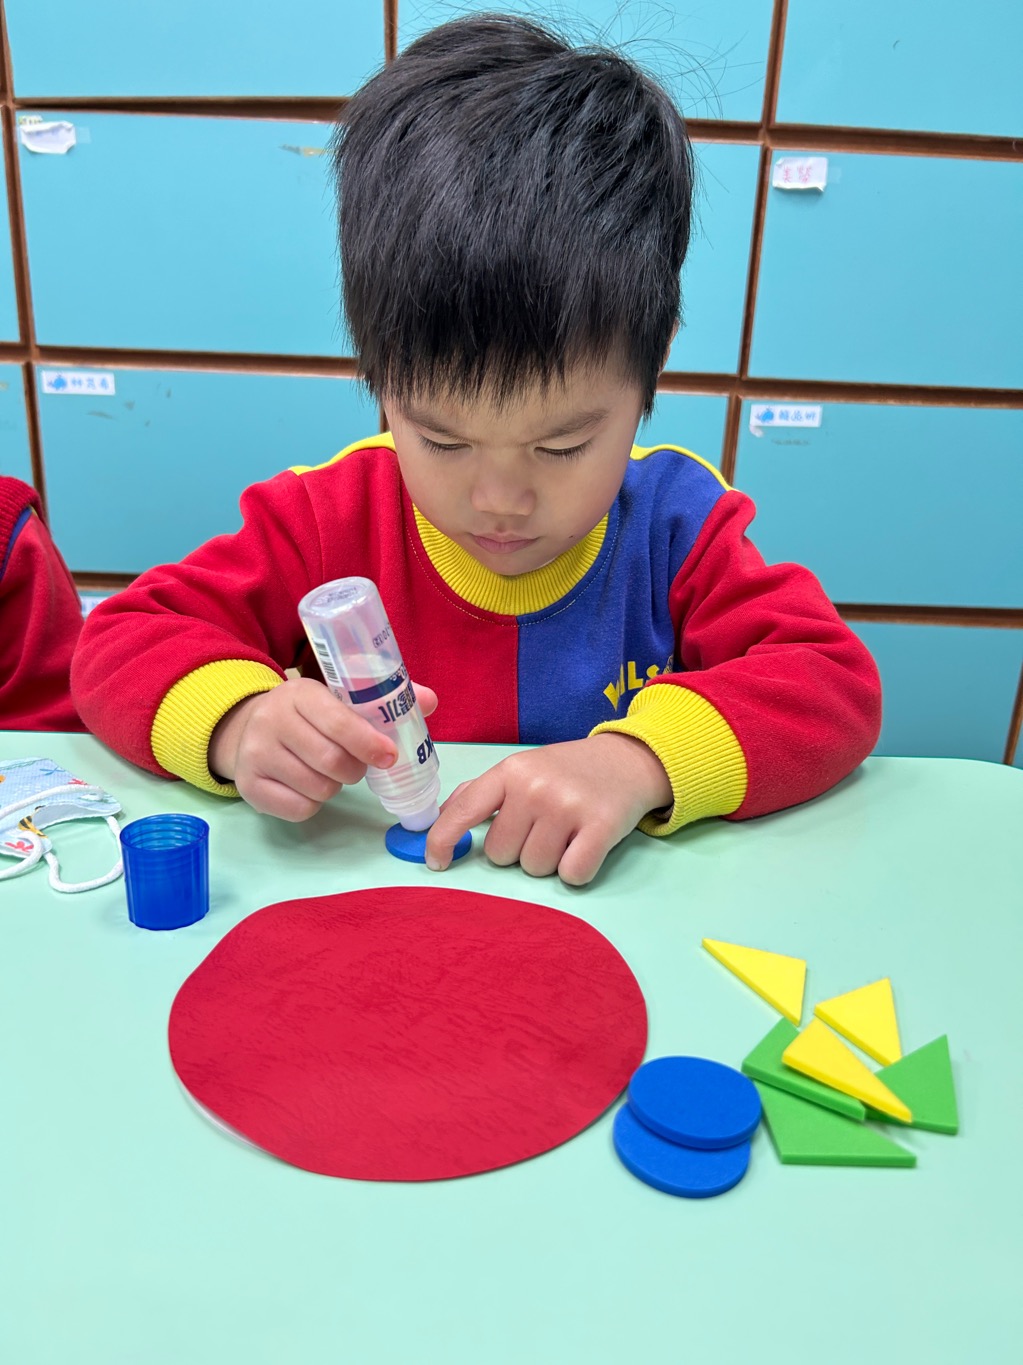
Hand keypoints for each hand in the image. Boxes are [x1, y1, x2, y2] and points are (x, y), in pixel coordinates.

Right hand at [209, 677, 437, 820]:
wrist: (248, 726)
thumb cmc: (309, 714)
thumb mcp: (339, 696)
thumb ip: (383, 697)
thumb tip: (429, 701)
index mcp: (300, 693)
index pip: (339, 722)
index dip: (369, 743)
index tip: (389, 756)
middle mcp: (271, 720)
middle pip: (331, 761)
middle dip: (355, 769)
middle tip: (357, 765)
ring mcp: (255, 754)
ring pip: (318, 788)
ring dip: (335, 786)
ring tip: (329, 771)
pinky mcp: (248, 786)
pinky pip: (299, 809)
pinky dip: (314, 803)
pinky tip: (309, 785)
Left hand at [425, 733, 671, 885]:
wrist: (628, 760)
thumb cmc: (568, 771)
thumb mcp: (522, 769)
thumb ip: (481, 792)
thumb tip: (443, 817)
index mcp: (511, 771)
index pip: (464, 811)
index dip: (443, 841)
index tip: (437, 863)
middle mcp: (535, 787)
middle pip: (502, 855)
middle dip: (519, 850)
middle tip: (544, 827)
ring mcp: (568, 806)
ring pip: (535, 869)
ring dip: (549, 861)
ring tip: (567, 833)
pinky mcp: (601, 826)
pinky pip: (571, 875)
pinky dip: (577, 870)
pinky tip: (586, 845)